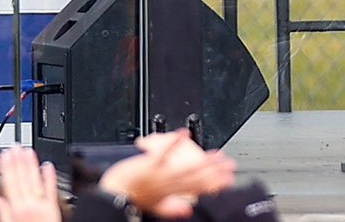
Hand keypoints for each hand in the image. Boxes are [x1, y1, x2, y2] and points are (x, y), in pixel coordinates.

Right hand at [0, 146, 60, 221]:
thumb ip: (3, 214)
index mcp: (16, 209)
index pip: (10, 182)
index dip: (7, 166)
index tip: (5, 153)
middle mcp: (29, 204)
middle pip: (22, 177)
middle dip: (18, 160)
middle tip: (16, 146)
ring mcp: (42, 204)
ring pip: (35, 180)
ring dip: (31, 164)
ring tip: (28, 150)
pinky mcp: (53, 208)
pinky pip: (52, 190)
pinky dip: (50, 177)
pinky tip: (48, 165)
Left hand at [96, 130, 235, 217]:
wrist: (114, 196)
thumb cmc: (133, 199)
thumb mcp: (156, 208)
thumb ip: (173, 209)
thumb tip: (188, 210)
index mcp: (172, 192)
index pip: (199, 188)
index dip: (216, 183)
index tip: (229, 178)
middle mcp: (170, 182)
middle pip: (197, 177)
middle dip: (216, 170)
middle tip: (230, 163)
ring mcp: (161, 173)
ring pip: (187, 167)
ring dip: (203, 160)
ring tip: (217, 153)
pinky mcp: (150, 164)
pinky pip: (164, 152)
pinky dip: (173, 143)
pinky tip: (184, 134)